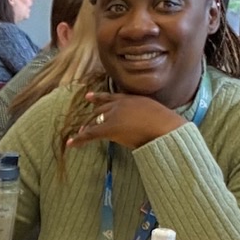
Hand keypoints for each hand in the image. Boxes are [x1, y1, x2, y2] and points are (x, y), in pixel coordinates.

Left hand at [64, 91, 184, 151]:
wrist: (167, 128)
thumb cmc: (168, 125)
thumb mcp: (157, 114)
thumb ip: (148, 116)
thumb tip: (146, 124)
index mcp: (133, 99)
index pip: (112, 97)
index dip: (99, 97)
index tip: (89, 96)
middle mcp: (121, 104)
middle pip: (101, 108)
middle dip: (91, 114)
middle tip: (83, 122)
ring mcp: (115, 114)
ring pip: (95, 120)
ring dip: (86, 127)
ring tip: (79, 134)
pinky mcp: (110, 127)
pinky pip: (91, 133)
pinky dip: (80, 139)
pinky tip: (71, 143)